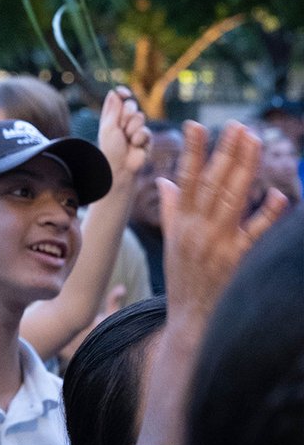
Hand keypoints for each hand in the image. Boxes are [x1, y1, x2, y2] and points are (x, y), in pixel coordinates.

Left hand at [97, 86, 149, 182]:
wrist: (120, 167)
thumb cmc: (110, 148)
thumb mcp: (108, 127)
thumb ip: (113, 109)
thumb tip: (114, 92)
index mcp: (112, 116)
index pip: (118, 98)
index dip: (122, 93)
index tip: (125, 94)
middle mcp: (123, 120)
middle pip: (131, 105)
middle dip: (127, 114)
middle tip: (121, 127)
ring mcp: (135, 128)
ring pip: (140, 117)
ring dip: (132, 128)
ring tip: (127, 139)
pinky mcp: (145, 138)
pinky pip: (146, 130)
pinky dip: (139, 138)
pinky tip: (135, 146)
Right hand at [158, 120, 285, 331]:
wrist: (190, 319)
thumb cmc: (182, 279)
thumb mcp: (171, 241)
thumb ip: (169, 208)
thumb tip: (165, 181)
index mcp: (181, 221)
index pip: (185, 178)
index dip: (191, 151)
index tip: (196, 126)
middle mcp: (198, 228)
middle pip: (213, 182)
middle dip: (226, 151)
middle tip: (238, 126)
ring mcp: (218, 243)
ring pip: (233, 197)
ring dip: (244, 168)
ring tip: (253, 142)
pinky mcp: (237, 260)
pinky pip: (255, 233)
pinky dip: (267, 214)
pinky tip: (278, 195)